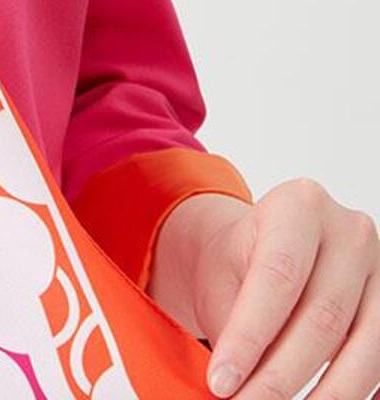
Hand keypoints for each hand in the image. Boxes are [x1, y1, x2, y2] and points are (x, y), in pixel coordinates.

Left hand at [147, 181, 379, 396]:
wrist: (262, 253)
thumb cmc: (239, 264)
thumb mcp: (223, 278)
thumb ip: (234, 327)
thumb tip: (232, 387)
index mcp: (300, 205)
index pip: (277, 278)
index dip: (249, 338)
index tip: (221, 383)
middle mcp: (350, 232)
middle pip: (321, 319)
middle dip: (279, 378)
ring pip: (363, 349)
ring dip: (323, 396)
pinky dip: (353, 393)